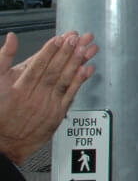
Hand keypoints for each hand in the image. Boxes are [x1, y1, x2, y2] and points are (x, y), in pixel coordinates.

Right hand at [0, 31, 98, 163]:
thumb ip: (4, 58)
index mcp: (19, 89)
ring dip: (75, 63)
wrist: (6, 143)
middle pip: (53, 71)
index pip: (37, 66)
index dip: (49, 51)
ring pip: (63, 81)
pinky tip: (87, 69)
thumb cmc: (1, 112)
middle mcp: (34, 97)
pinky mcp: (57, 113)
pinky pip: (70, 95)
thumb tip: (11, 38)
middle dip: (65, 53)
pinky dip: (79, 81)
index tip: (58, 39)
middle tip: (75, 39)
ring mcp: (47, 106)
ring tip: (84, 48)